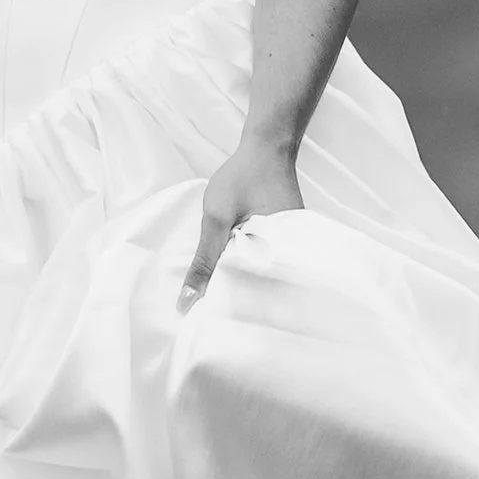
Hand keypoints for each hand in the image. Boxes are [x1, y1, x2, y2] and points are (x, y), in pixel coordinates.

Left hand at [179, 135, 303, 307]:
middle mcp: (291, 257)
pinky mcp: (284, 241)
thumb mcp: (216, 219)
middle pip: (260, 293)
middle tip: (210, 322)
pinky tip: (230, 277)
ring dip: (242, 288)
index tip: (212, 328)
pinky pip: (264, 263)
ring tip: (218, 308)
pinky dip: (248, 270)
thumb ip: (204, 260)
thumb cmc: (243, 179)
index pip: (258, 300)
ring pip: (261, 279)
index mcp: (281, 256)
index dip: (234, 314)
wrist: (266, 149)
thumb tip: (187, 301)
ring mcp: (289, 249)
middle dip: (237, 306)